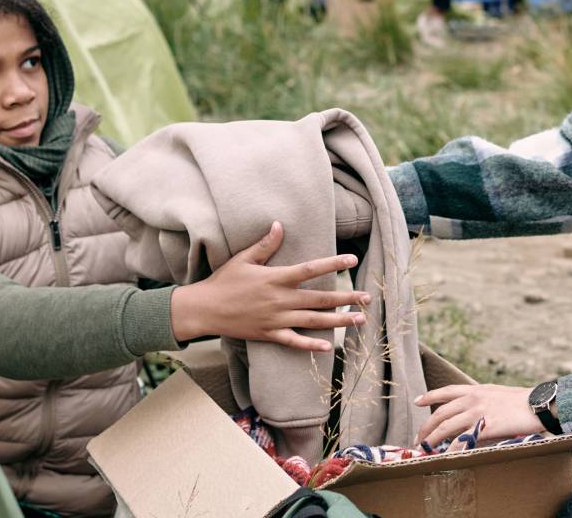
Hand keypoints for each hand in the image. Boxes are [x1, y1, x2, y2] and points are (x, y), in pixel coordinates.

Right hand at [170, 222, 368, 351]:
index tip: (352, 260)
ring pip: (314, 321)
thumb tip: (280, 225)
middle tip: (367, 298)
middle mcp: (280, 300)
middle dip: (346, 298)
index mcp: (276, 278)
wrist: (204, 309)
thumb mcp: (244, 259)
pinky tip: (328, 346)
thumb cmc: (223, 281)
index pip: (311, 269)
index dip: (333, 264)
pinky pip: (294, 341)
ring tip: (359, 320)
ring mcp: (276, 319)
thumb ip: (265, 245)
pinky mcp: (269, 335)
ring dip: (338, 321)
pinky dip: (311, 345)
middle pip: (320, 298)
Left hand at [414, 384, 541, 446]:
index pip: (447, 392)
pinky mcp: (485, 428)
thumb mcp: (497, 395)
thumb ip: (482, 402)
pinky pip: (462, 440)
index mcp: (476, 390)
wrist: (538, 404)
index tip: (417, 402)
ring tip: (425, 449)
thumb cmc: (522, 401)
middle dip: (426, 427)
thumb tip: (472, 413)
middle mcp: (473, 399)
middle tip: (419, 438)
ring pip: (446, 427)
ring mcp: (477, 413)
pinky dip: (451, 449)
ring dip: (433, 439)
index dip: (430, 396)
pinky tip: (446, 456)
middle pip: (441, 413)